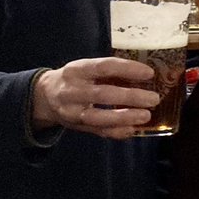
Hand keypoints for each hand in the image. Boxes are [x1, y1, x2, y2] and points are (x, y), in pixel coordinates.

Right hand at [31, 57, 156, 138]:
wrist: (44, 97)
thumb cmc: (75, 79)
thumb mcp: (86, 68)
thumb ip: (109, 72)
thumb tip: (145, 75)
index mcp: (77, 70)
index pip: (104, 67)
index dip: (127, 69)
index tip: (149, 73)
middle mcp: (72, 91)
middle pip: (102, 94)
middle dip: (130, 97)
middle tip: (153, 99)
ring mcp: (72, 111)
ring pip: (99, 117)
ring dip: (125, 117)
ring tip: (146, 116)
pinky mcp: (76, 127)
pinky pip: (98, 132)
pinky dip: (117, 132)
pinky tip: (133, 129)